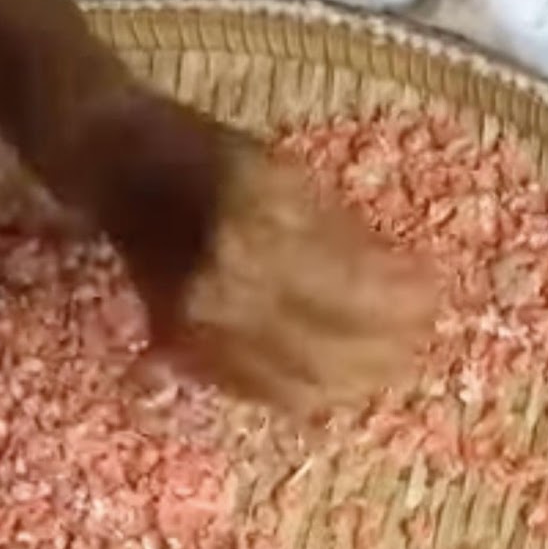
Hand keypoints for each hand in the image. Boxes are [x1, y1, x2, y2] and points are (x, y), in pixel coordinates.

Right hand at [76, 92, 435, 410]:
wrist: (112, 165)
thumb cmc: (209, 155)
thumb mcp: (290, 174)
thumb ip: (345, 234)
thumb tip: (406, 280)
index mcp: (261, 227)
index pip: (355, 291)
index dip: (404, 303)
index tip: (435, 296)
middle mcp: (230, 285)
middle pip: (332, 350)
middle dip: (389, 352)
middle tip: (422, 339)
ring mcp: (202, 325)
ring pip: (300, 384)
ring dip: (356, 382)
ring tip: (392, 365)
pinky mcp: (184, 348)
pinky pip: (258, 391)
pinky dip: (306, 393)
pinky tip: (339, 383)